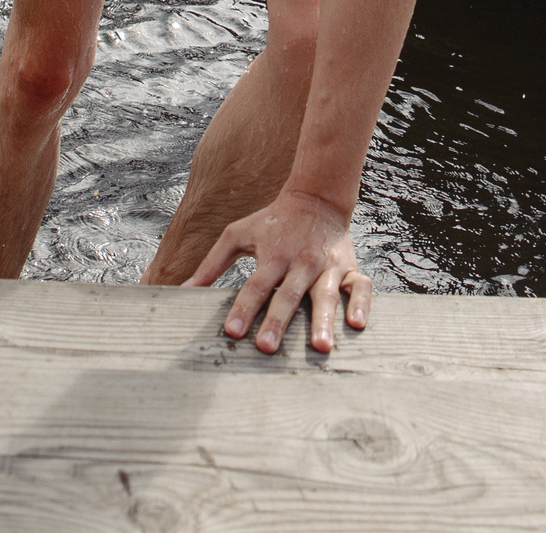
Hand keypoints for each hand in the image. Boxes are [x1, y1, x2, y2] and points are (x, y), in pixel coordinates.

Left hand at [187, 189, 373, 353]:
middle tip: (266, 348)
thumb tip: (183, 290)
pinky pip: (361, 287)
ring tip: (319, 347)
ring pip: (326, 295)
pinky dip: (362, 305)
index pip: (256, 285)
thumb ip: (211, 265)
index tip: (231, 332)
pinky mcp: (350, 268)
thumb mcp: (238, 235)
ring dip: (323, 320)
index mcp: (273, 255)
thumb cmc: (272, 222)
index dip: (243, 307)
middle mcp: (301, 261)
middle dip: (278, 321)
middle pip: (289, 294)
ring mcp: (328, 266)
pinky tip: (356, 325)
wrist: (317, 198)